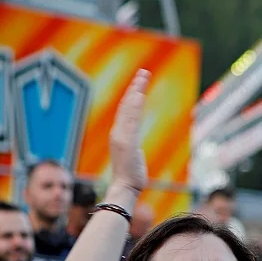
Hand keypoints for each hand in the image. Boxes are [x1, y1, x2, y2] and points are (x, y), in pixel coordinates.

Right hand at [109, 69, 150, 191]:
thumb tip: (135, 146)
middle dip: (135, 87)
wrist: (124, 188)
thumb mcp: (132, 156)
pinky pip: (131, 120)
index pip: (126, 110)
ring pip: (129, 109)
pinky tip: (139, 95)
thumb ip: (132, 146)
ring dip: (136, 91)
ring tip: (143, 78)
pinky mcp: (126, 142)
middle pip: (126, 105)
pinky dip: (134, 107)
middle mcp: (118, 132)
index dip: (132, 95)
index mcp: (119, 134)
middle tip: (144, 72)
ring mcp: (121, 137)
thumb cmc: (130, 175)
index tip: (140, 82)